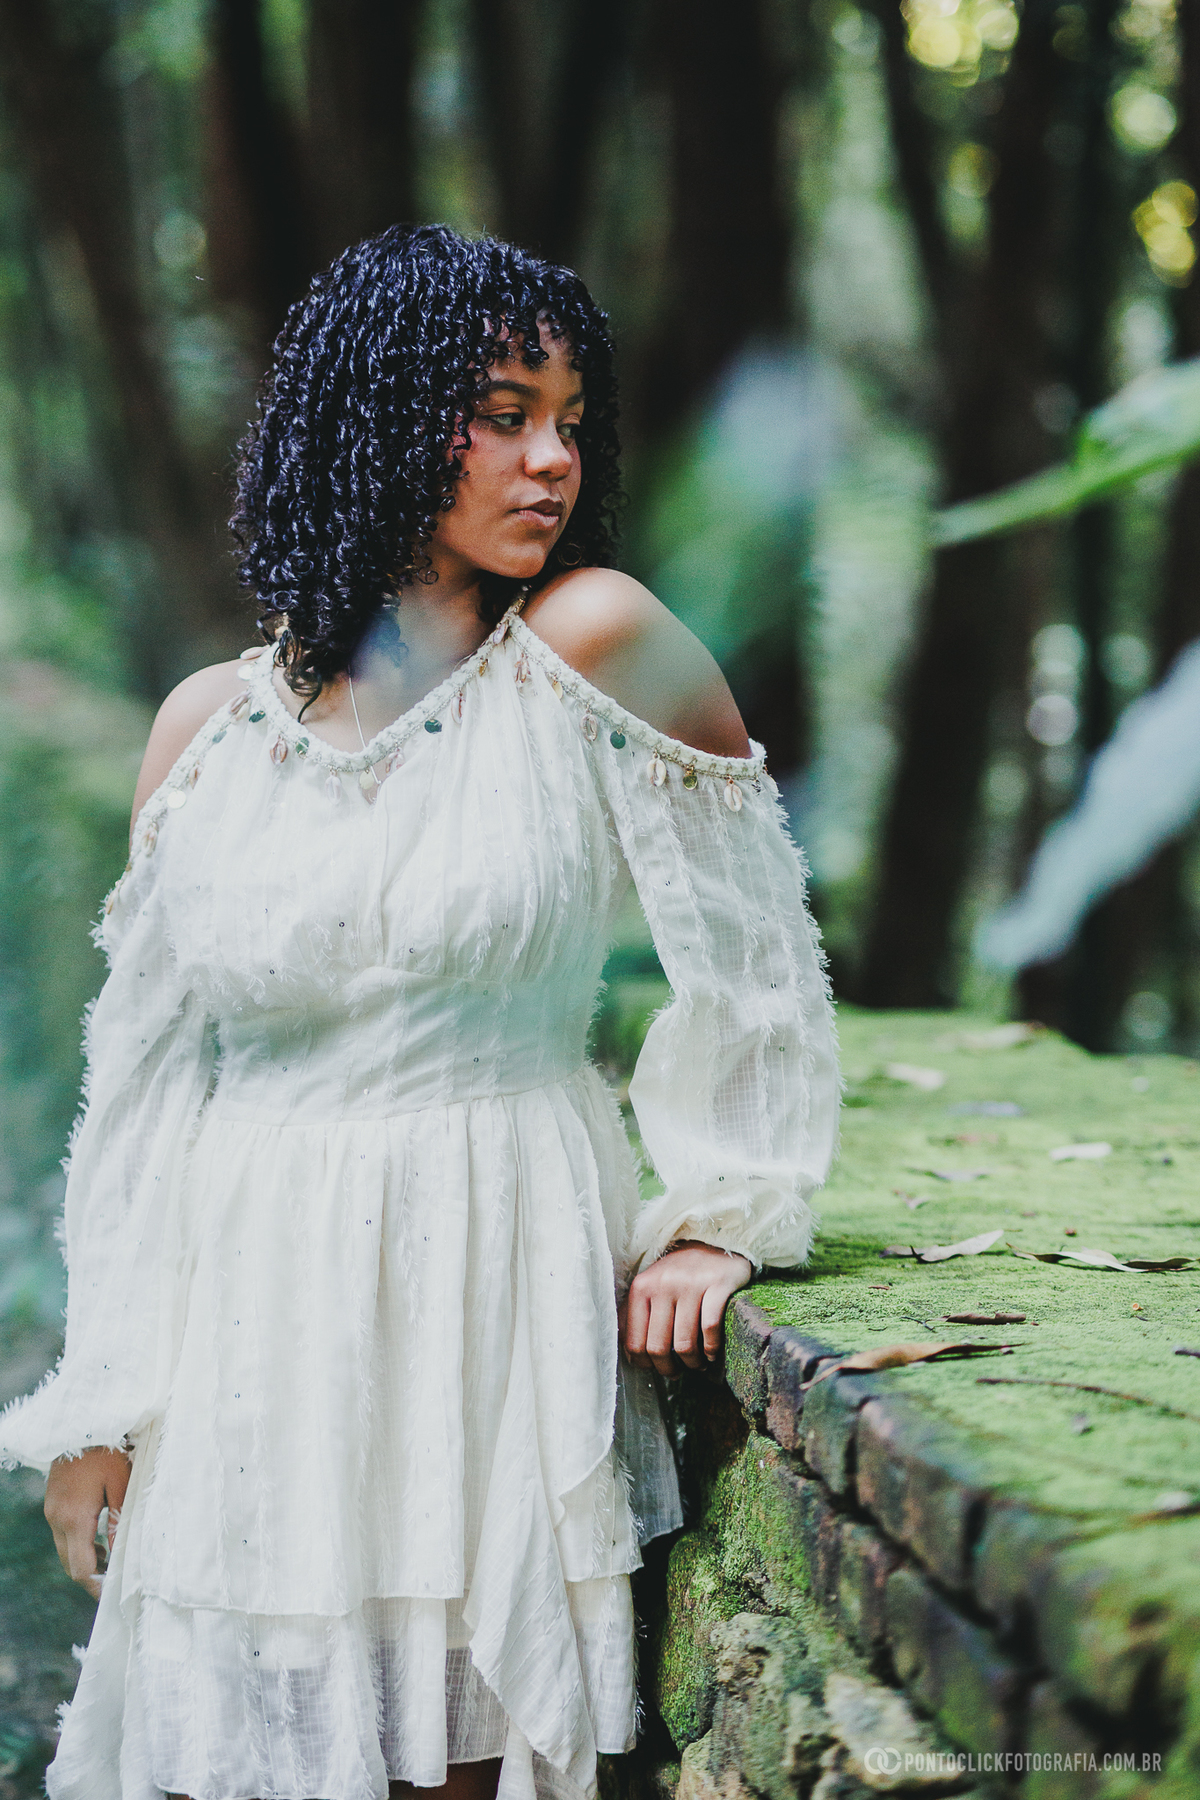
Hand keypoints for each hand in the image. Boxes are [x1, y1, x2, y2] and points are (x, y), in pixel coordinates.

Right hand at [44, 1445, 130, 1598]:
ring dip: (84, 1560)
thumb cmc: (107, 1451)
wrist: (81, 1424)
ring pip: (65, 1551)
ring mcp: (51, 1512)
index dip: (96, 1585)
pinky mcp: (52, 1504)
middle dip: (90, 1576)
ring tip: (110, 1560)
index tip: (111, 1595)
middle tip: (114, 1581)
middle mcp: (56, 1519)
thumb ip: (119, 1522)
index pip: (81, 1568)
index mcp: (74, 1518)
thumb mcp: (121, 1484)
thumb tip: (120, 1555)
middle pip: (70, 1564)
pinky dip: (79, 1544)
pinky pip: (63, 1535)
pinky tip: (98, 1539)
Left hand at [619, 1241, 751, 1376]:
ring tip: (697, 1363)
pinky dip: (712, 1348)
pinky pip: (710, 1328)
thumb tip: (628, 1352)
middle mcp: (663, 1284)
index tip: (657, 1368)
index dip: (646, 1364)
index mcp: (641, 1287)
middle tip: (678, 1371)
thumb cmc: (680, 1272)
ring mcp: (690, 1284)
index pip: (635, 1342)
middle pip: (659, 1347)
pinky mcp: (717, 1284)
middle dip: (669, 1368)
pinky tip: (713, 1352)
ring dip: (693, 1363)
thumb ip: (636, 1314)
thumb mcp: (652, 1286)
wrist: (715, 1240)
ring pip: (685, 1343)